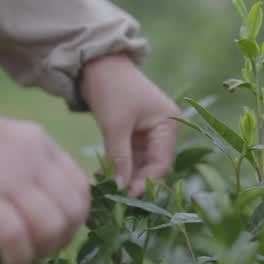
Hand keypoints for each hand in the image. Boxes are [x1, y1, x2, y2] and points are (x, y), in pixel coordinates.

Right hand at [0, 107, 90, 263]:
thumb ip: (26, 165)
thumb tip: (45, 207)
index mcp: (37, 138)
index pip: (80, 187)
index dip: (74, 219)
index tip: (53, 233)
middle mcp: (30, 155)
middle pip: (72, 210)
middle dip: (62, 240)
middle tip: (38, 250)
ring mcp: (7, 174)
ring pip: (50, 226)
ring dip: (41, 251)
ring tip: (22, 256)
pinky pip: (16, 236)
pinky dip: (19, 256)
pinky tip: (9, 261)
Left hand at [79, 53, 177, 196]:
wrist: (94, 63)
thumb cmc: (111, 88)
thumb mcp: (115, 125)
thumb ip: (119, 157)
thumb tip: (120, 188)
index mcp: (168, 125)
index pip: (162, 162)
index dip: (147, 182)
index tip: (128, 196)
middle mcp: (163, 129)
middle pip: (152, 165)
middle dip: (135, 182)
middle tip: (116, 199)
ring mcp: (148, 131)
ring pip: (139, 163)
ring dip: (125, 176)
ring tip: (107, 191)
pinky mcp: (132, 131)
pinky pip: (129, 155)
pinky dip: (118, 166)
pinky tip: (104, 178)